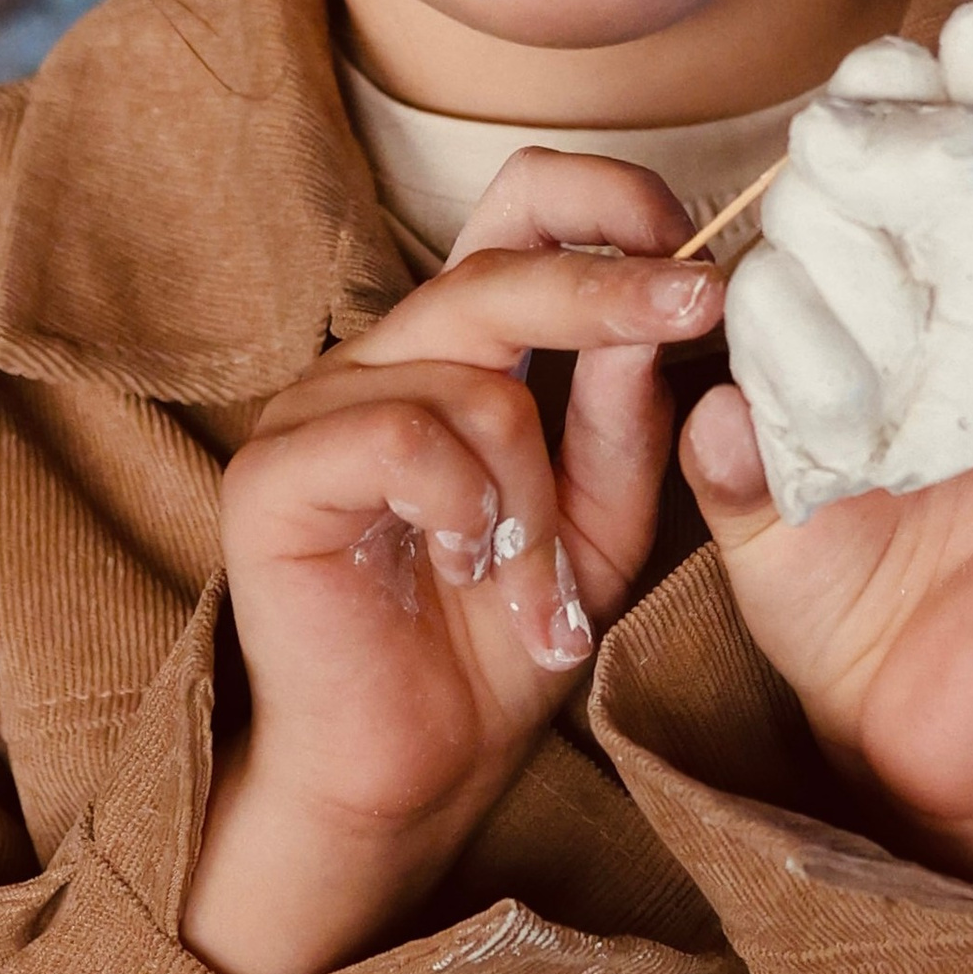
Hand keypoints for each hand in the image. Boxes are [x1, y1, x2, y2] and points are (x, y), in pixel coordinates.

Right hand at [187, 155, 719, 973]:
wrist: (411, 772)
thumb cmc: (500, 640)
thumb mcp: (603, 525)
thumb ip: (624, 423)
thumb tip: (661, 308)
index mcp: (459, 347)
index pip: (516, 208)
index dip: (605, 201)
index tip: (701, 250)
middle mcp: (383, 356)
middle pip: (497, 266)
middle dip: (612, 289)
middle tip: (701, 302)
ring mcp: (316, 407)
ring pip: (474, 383)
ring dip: (538, 500)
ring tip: (542, 590)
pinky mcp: (271, 474)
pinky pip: (403, 439)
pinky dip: (465, 509)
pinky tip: (466, 569)